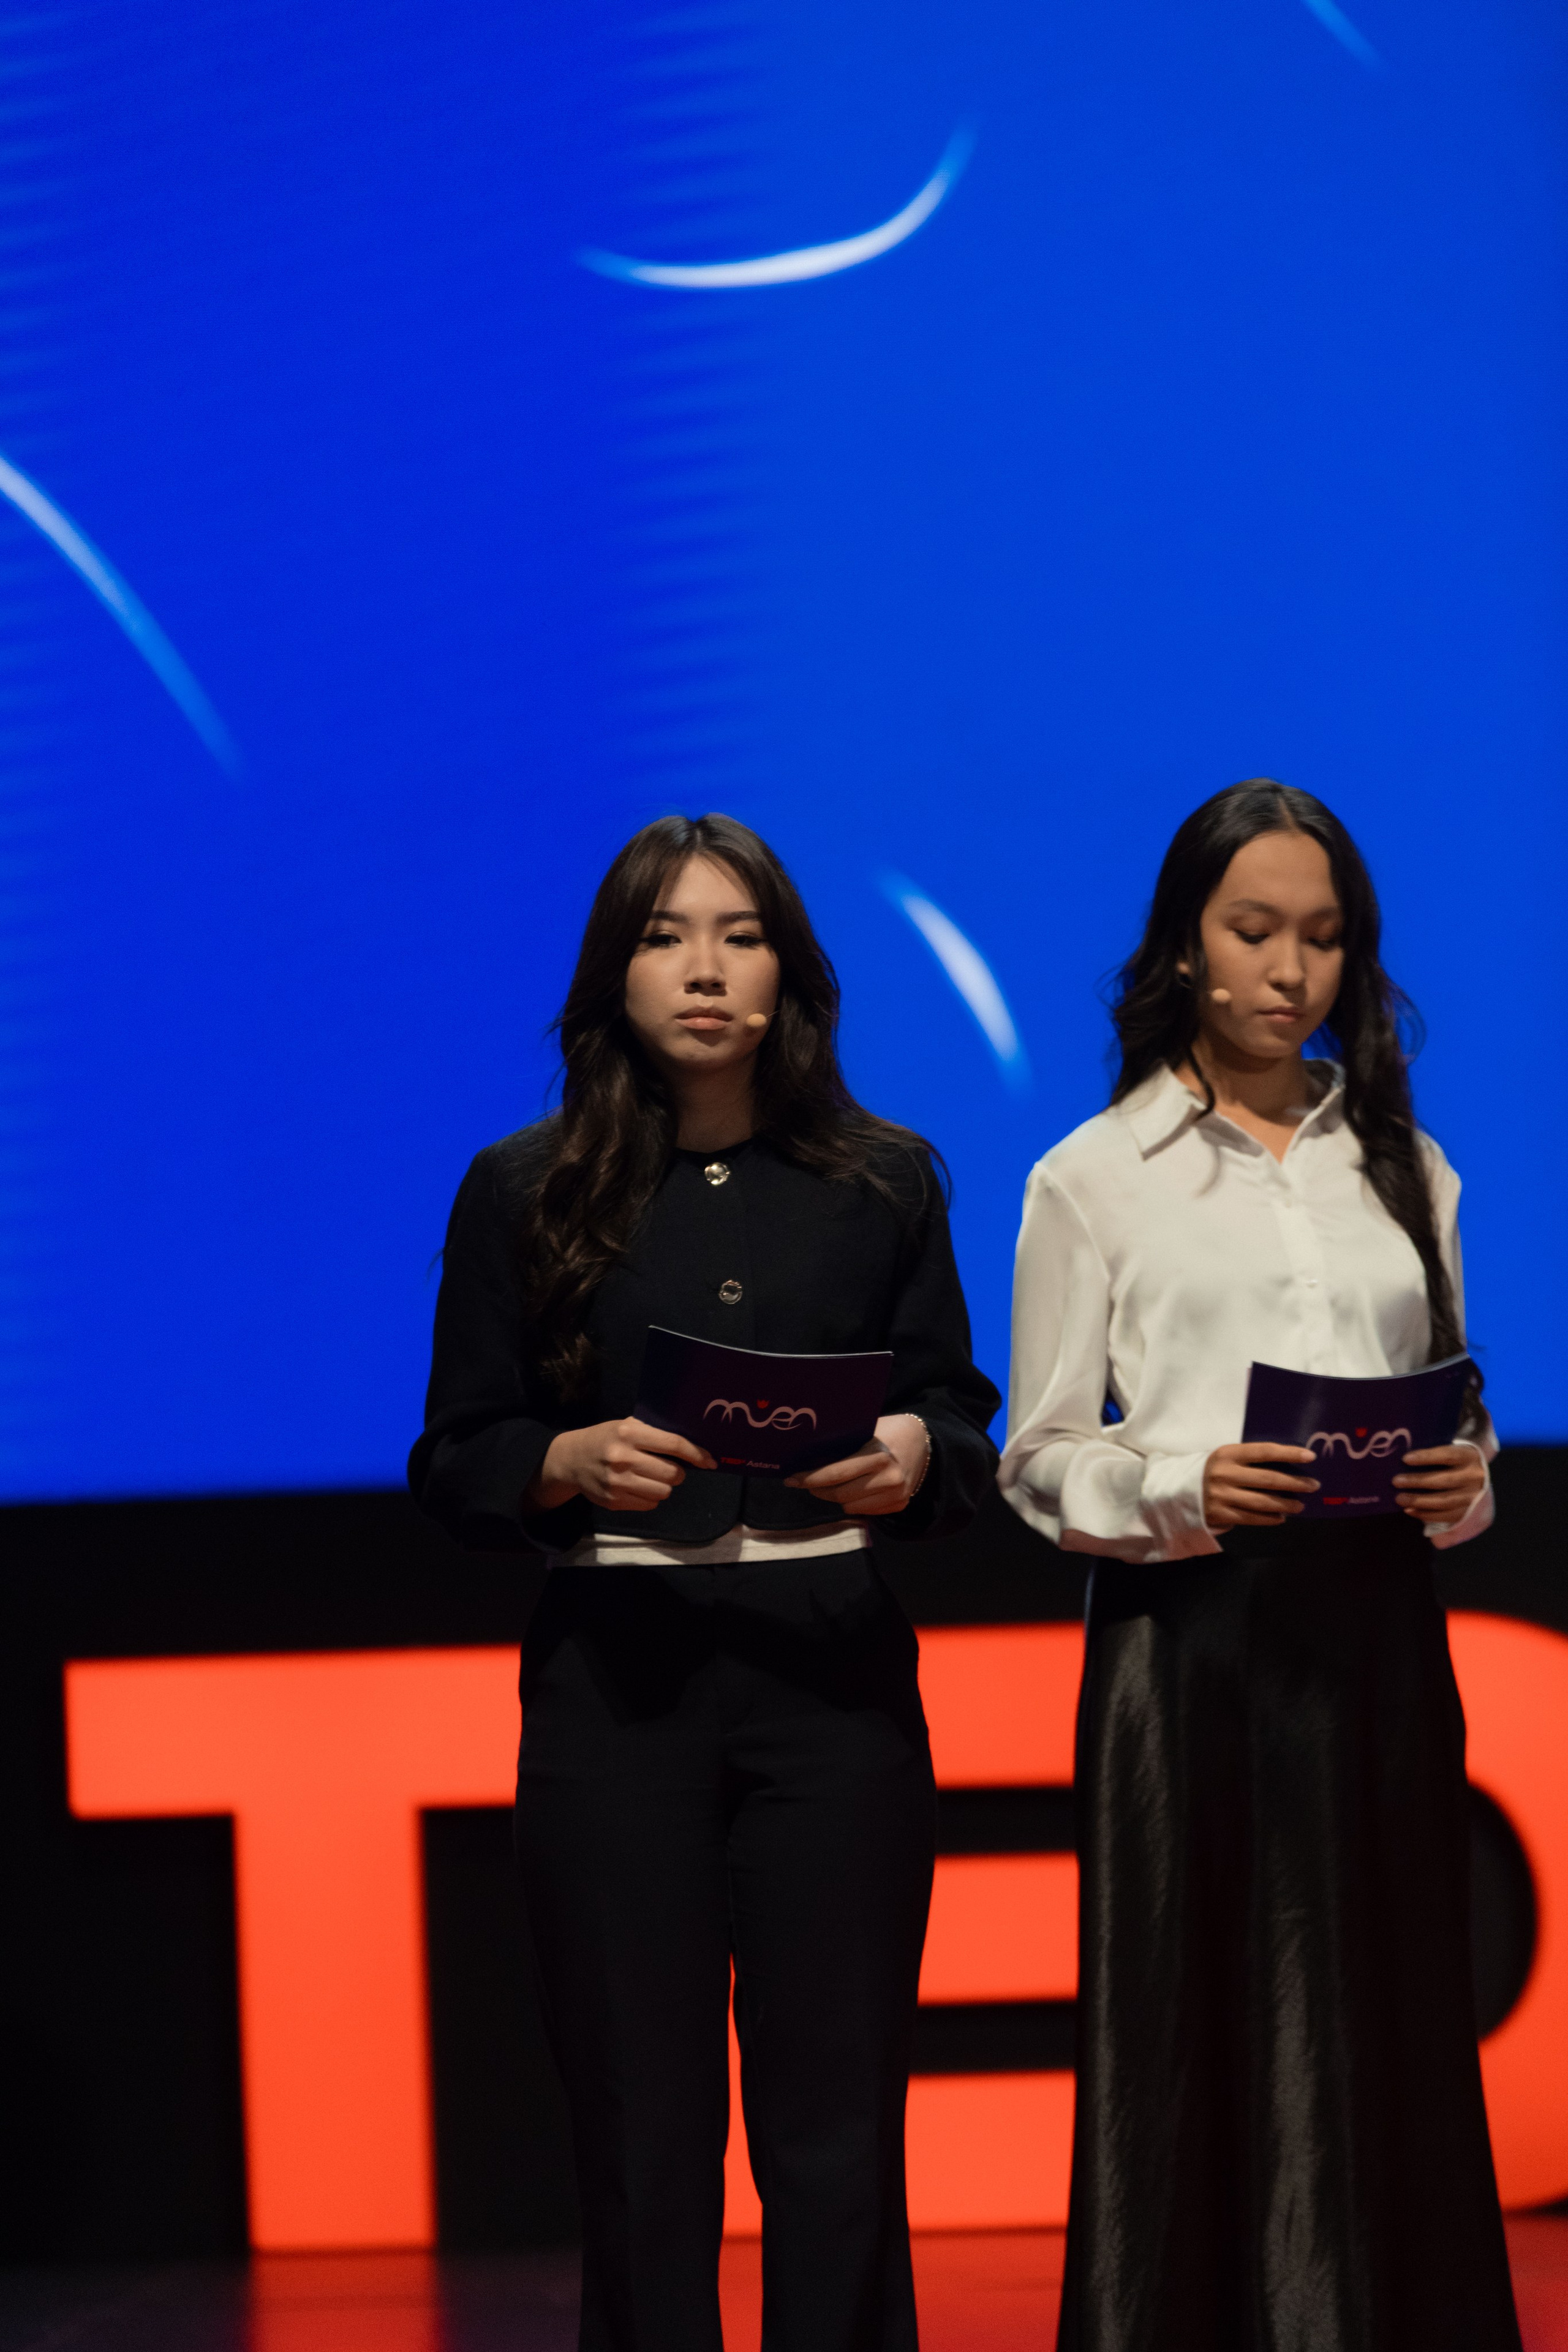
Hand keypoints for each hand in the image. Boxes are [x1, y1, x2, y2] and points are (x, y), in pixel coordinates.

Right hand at [525, 1418, 714, 1513]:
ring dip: (665, 1486)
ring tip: (652, 1477)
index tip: (710, 1461)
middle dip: (678, 1472)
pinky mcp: (614, 1501)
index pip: (674, 1445)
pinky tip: (639, 1486)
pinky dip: (651, 1497)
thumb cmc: (605, 1438)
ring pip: (664, 1492)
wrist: (570, 1460)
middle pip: (673, 1473)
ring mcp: (618, 1482)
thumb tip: (691, 1447)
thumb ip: (654, 1434)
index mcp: (629, 1434)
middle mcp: (624, 1458)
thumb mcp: (625, 1426)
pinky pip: (650, 1504)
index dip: (697, 1454)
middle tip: (669, 1467)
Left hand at [783, 1413, 929, 1517]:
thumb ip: (844, 1445)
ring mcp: (896, 1495)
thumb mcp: (868, 1431)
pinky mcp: (899, 1505)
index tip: (792, 1479)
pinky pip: (865, 1511)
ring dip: (835, 1498)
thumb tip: (807, 1457)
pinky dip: (853, 1503)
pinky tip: (851, 1490)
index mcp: (878, 1456)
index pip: (837, 1474)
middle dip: (817, 1489)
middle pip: (840, 1494)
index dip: (810, 1478)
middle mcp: (889, 1479)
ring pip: (850, 1507)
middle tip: (804, 1482)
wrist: (924, 1443)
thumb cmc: (888, 1431)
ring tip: (828, 1486)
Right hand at [1203, 1442, 1318, 1529]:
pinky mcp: (1220, 1514)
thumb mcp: (1225, 1459)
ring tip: (1300, 1506)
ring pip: (1262, 1502)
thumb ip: (1249, 1461)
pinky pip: (1251, 1518)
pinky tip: (1280, 1518)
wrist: (1176, 1490)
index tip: (1310, 1456)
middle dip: (1295, 1483)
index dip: (1289, 1453)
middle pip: (1268, 1479)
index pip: (1264, 1451)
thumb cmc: (1210, 1471)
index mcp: (1227, 1454)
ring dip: (1285, 1504)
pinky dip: (1269, 1519)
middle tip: (1313, 1486)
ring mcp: (1222, 1495)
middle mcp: (1225, 1473)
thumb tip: (1286, 1467)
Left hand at [1394, 1443, 1486, 1524]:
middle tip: (1396, 1481)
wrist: (1481, 1479)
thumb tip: (1405, 1461)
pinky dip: (1425, 1514)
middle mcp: (1474, 1477)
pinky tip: (1409, 1510)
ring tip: (1400, 1498)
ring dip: (1419, 1501)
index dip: (1427, 1457)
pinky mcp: (1469, 1513)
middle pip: (1444, 1480)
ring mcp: (1473, 1497)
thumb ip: (1435, 1455)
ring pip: (1444, 1501)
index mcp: (1470, 1456)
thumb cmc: (1457, 1462)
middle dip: (1418, 1481)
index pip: (1448, 1455)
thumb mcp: (1453, 1451)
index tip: (1405, 1459)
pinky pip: (1445, 1516)